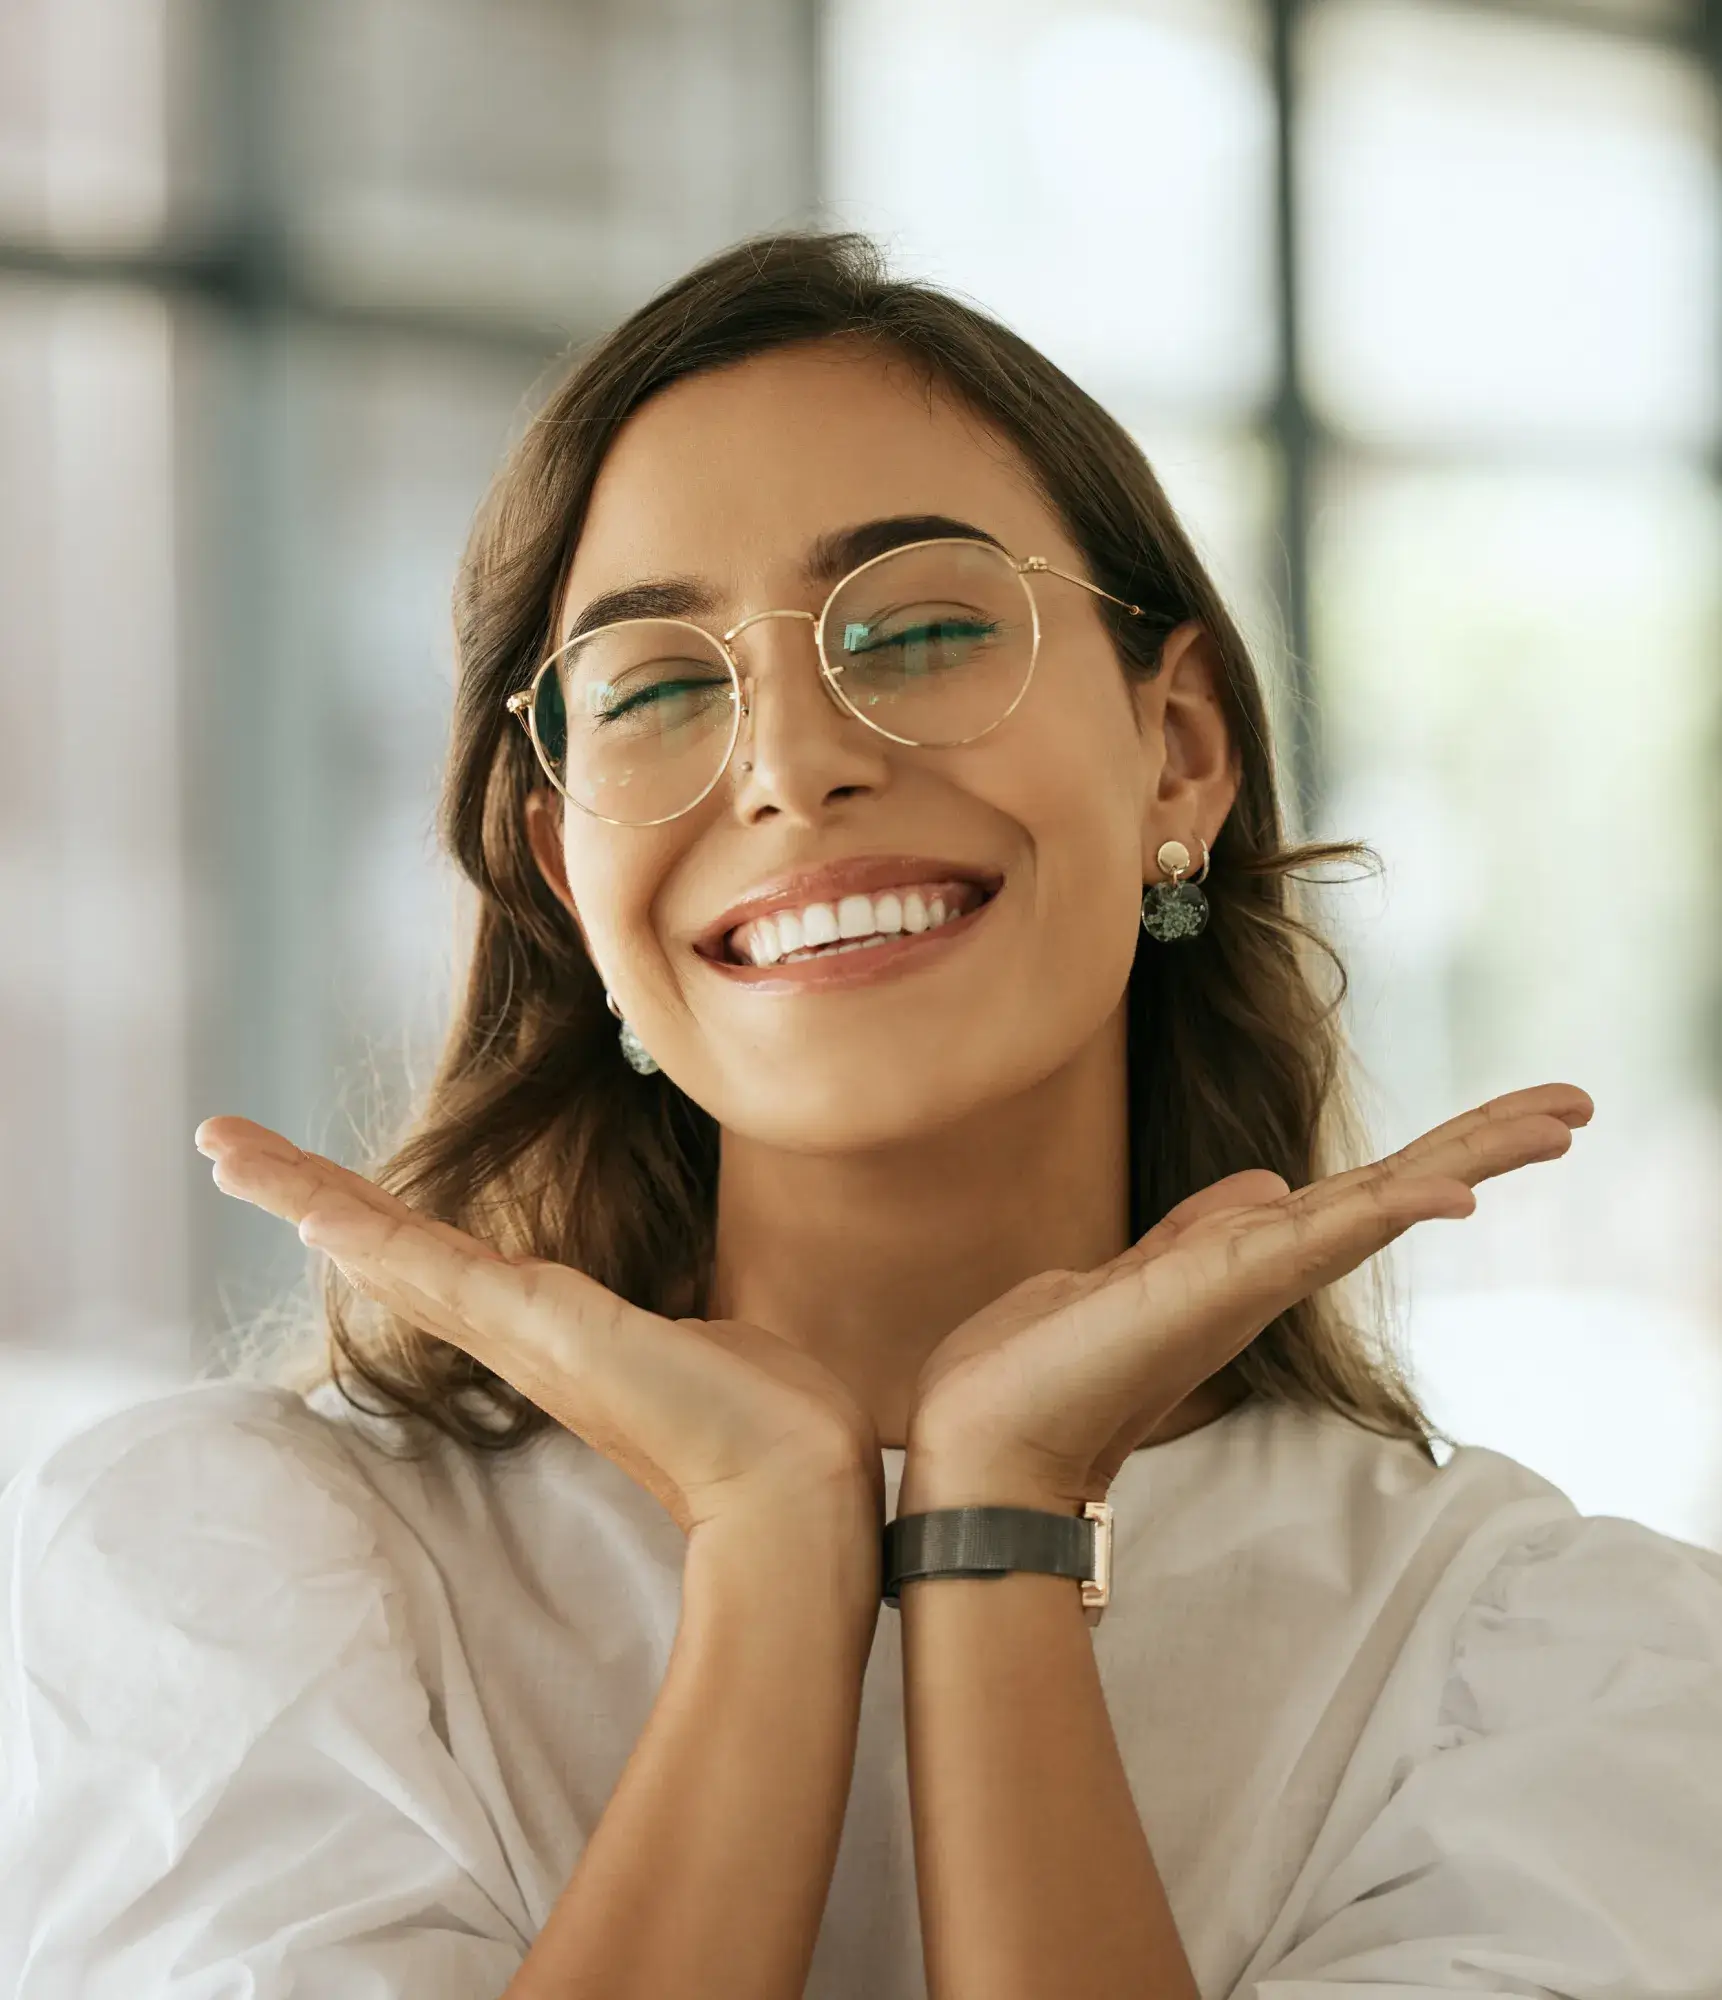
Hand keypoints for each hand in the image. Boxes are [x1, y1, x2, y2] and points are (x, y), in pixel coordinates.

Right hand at [194, 1116, 884, 1539]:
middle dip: (300, 1190)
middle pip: (382, 1247)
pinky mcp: (546, 1331)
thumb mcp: (702, 1337)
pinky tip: (313, 1210)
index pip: (433, 1255)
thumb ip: (671, 1319)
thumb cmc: (764, 1418)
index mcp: (545, 1328)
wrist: (799, 1481)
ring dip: (305, 1195)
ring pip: (391, 1250)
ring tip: (226, 1150)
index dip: (364, 1215)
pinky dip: (372, 1238)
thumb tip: (694, 1314)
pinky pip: (441, 1272)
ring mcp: (522, 1333)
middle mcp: (515, 1332)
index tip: (307, 1183)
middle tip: (218, 1144)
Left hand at [905, 1083, 1594, 1510]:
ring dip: (1467, 1160)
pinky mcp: (1219, 1290)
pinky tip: (1453, 1191)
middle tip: (1576, 1107)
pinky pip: (1318, 1240)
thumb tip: (1265, 1183)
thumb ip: (1198, 1232)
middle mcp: (1263, 1275)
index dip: (1435, 1159)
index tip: (1512, 1122)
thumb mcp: (1129, 1275)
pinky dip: (1387, 1213)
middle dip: (1481, 1148)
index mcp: (1244, 1264)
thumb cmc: (1041, 1370)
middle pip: (1392, 1195)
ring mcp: (1249, 1284)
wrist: (981, 1443)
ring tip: (1556, 1120)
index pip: (1358, 1195)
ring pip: (1377, 1206)